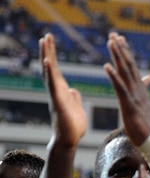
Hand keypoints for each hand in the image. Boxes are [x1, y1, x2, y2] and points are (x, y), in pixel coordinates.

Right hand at [40, 33, 85, 147]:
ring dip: (46, 57)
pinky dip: (49, 74)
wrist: (69, 140)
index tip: (50, 40)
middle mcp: (56, 90)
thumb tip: (73, 90)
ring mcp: (55, 95)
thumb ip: (73, 97)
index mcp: (62, 90)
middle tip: (46, 35)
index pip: (55, 68)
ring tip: (44, 43)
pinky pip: (52, 86)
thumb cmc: (72, 125)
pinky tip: (46, 62)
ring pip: (49, 73)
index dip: (52, 55)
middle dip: (48, 51)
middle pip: (50, 67)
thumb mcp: (76, 107)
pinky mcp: (57, 102)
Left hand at [103, 33, 149, 145]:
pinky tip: (106, 66)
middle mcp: (138, 89)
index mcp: (139, 88)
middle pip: (128, 65)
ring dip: (117, 56)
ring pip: (125, 72)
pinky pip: (120, 87)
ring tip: (110, 42)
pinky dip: (113, 76)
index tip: (119, 38)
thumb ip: (144, 88)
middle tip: (113, 34)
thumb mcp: (143, 103)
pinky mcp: (129, 104)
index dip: (125, 52)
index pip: (131, 66)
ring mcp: (134, 96)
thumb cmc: (145, 124)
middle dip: (121, 49)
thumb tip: (148, 77)